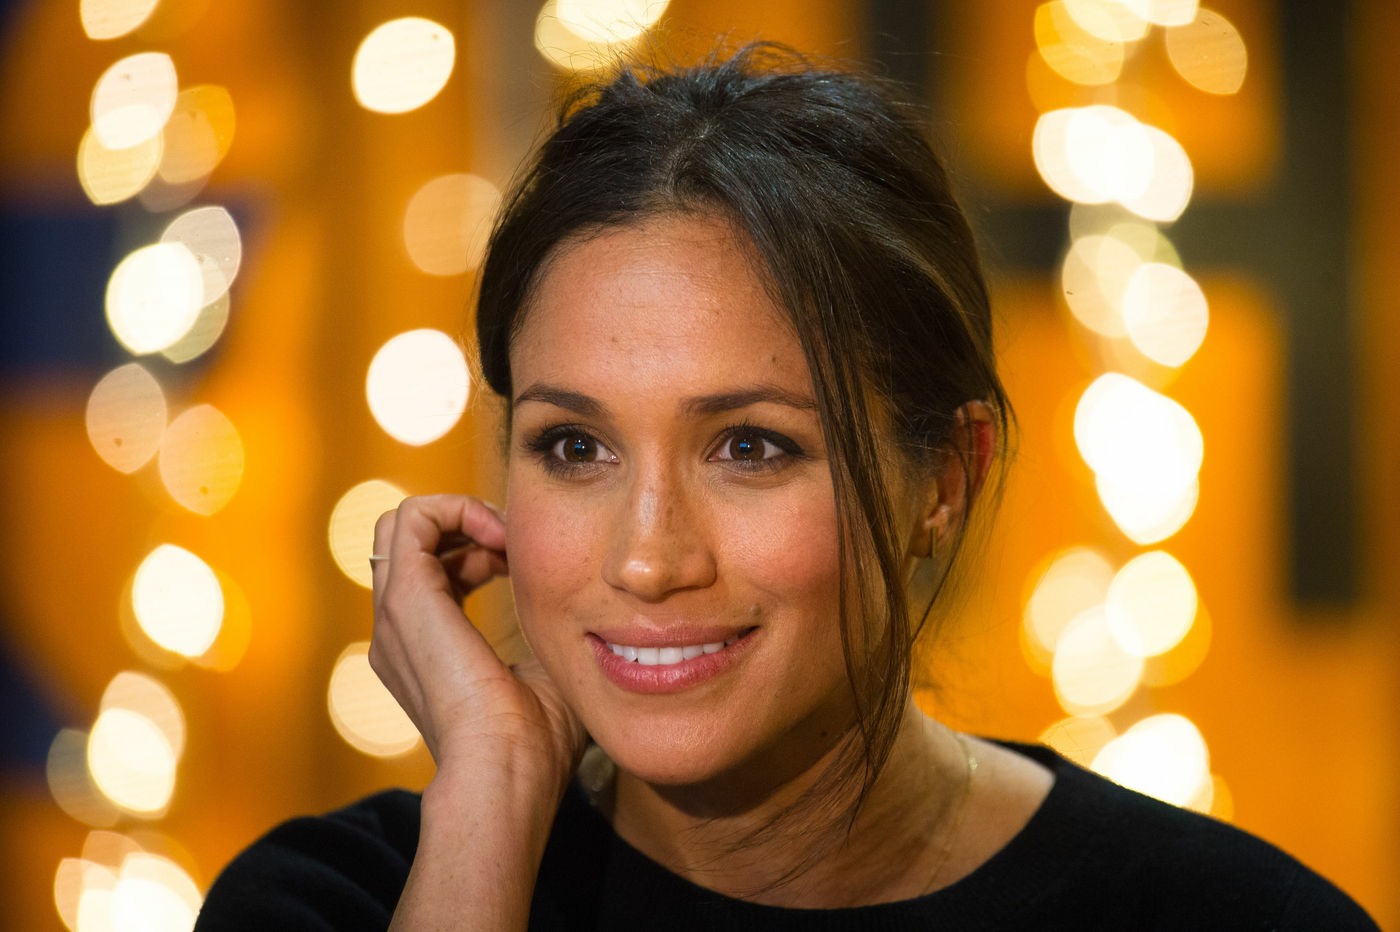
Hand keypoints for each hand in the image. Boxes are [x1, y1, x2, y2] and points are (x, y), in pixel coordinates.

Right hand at [370, 495, 584, 791]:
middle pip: (410, 543)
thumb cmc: (532, 745)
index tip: (521, 561)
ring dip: (462, 513)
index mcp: (421, 652)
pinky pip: (412, 517)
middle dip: (465, 525)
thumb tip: (572, 616)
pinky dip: (459, 509)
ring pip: (403, 524)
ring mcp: (394, 616)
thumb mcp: (540, 675)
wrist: (505, 772)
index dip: (476, 551)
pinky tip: (503, 538)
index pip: (431, 573)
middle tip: (513, 544)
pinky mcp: (406, 599)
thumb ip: (538, 640)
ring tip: (507, 537)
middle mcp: (397, 632)